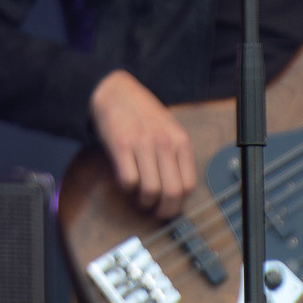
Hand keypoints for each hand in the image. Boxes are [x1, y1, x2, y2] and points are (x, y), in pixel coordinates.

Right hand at [89, 70, 195, 218]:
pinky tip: (124, 181)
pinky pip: (128, 181)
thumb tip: (175, 193)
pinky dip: (126, 189)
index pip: (188, 185)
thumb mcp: (168, 129)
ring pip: (150, 191)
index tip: (169, 208)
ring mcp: (143, 143)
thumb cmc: (142, 113)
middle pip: (171, 193)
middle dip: (162, 210)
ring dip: (142, 202)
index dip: (178, 204)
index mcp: (180, 140)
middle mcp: (164, 142)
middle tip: (154, 211)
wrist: (115, 90)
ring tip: (138, 196)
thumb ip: (174, 156)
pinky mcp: (121, 145)